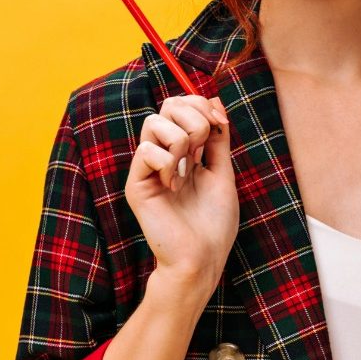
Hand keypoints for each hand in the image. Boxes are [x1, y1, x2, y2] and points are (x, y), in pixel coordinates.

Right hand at [125, 94, 238, 290]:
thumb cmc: (214, 224)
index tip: (221, 125)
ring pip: (154, 122)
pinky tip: (174, 186)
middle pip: (168, 105)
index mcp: (186, 152)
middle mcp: (164, 155)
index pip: (183, 106)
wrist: (202, 259)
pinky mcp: (136, 184)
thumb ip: (218, 138)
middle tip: (202, 150)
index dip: (202, 105)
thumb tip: (215, 100)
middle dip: (194, 118)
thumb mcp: (224, 173)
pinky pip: (146, 150)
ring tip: (187, 171)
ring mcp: (148, 169)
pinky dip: (168, 163)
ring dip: (181, 141)